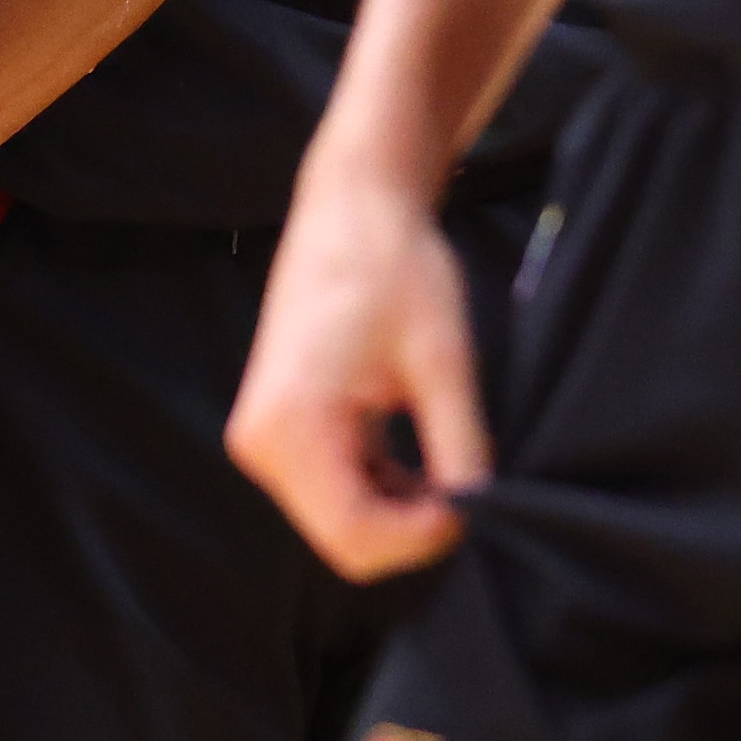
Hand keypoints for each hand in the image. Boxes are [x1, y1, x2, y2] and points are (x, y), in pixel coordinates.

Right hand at [224, 172, 486, 581]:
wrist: (354, 203)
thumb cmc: (394, 265)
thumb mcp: (443, 361)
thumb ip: (460, 448)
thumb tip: (479, 512)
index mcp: (288, 426)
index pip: (354, 536)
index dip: (422, 538)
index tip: (474, 505)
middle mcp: (261, 441)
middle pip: (344, 535)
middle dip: (411, 526)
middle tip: (470, 484)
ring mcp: (266, 435)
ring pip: (341, 517)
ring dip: (400, 507)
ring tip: (451, 457)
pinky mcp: (282, 426)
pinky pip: (334, 486)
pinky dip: (382, 484)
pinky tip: (421, 449)